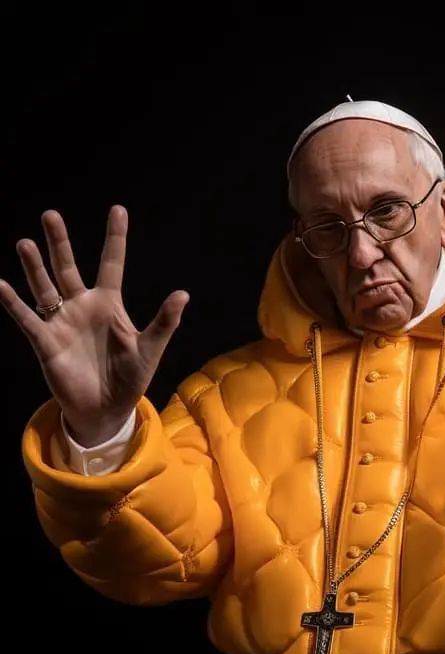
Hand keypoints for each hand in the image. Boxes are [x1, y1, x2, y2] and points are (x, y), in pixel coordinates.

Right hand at [1, 205, 188, 445]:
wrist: (106, 409)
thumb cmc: (129, 379)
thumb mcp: (149, 349)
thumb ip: (163, 321)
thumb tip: (183, 293)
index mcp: (109, 304)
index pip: (112, 263)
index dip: (115, 238)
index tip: (118, 209)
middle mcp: (82, 306)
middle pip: (67, 267)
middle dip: (59, 242)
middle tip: (51, 215)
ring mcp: (61, 322)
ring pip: (45, 287)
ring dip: (34, 266)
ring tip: (25, 243)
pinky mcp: (46, 342)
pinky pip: (27, 319)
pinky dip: (13, 303)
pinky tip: (1, 285)